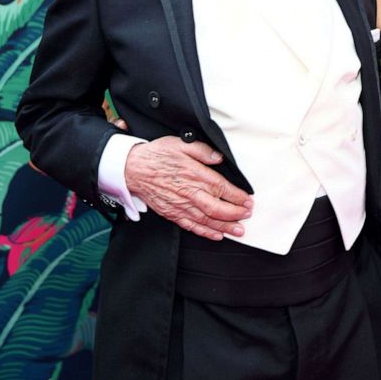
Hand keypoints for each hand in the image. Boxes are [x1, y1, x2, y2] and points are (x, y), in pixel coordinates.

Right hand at [125, 137, 252, 240]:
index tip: (248, 200)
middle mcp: (189, 192)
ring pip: (206, 220)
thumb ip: (203, 151)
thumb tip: (219, 158)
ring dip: (225, 227)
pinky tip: (216, 234)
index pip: (222, 188)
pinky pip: (191, 226)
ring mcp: (180, 205)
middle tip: (247, 215)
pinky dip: (205, 232)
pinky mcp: (172, 213)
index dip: (237, 196)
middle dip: (235, 214)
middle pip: (217, 208)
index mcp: (194, 174)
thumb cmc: (156, 155)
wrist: (132, 169)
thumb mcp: (181, 144)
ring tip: (239, 230)